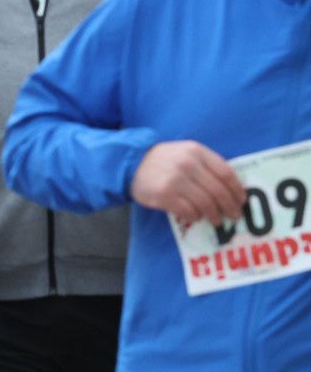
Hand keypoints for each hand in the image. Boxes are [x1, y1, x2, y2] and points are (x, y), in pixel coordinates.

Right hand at [130, 141, 245, 226]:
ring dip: (214, 215)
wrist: (131, 164)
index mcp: (196, 151)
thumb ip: (206, 165)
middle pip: (218, 191)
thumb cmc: (163, 161)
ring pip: (205, 203)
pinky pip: (188, 211)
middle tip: (233, 216)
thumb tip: (231, 190)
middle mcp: (187, 164)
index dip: (237, 190)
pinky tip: (196, 217)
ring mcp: (175, 179)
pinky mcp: (164, 194)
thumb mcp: (185, 153)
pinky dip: (195, 216)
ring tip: (216, 220)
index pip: (226, 173)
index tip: (241, 201)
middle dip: (229, 207)